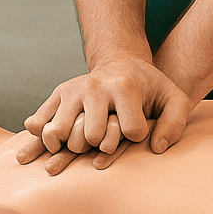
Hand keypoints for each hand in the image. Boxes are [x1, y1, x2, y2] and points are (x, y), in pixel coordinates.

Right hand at [16, 56, 190, 167]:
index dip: (137, 136)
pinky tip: (42, 149)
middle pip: (91, 136)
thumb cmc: (149, 87)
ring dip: (70, 147)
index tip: (137, 128)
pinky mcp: (58, 94)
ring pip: (59, 133)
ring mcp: (72, 91)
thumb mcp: (173, 98)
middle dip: (102, 144)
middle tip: (107, 135)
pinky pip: (39, 122)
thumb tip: (155, 148)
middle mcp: (94, 87)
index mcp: (124, 87)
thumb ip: (175, 123)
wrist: (121, 64)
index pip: (131, 130)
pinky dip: (38, 139)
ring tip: (81, 143)